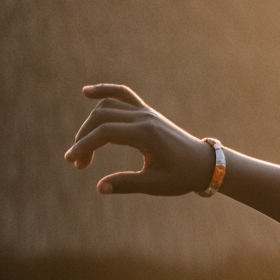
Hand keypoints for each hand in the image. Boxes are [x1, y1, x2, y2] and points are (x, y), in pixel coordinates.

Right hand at [64, 85, 217, 195]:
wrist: (205, 164)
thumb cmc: (183, 176)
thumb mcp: (156, 184)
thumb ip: (127, 184)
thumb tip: (99, 188)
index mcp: (146, 134)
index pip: (105, 133)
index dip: (84, 146)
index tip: (73, 162)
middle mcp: (145, 118)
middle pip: (101, 118)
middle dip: (84, 138)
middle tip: (79, 164)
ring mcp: (146, 112)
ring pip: (107, 107)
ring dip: (90, 125)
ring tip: (83, 149)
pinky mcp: (147, 113)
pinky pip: (123, 95)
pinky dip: (105, 91)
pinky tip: (86, 92)